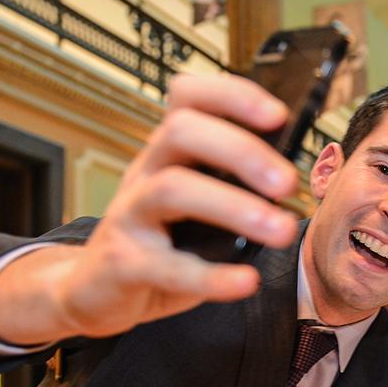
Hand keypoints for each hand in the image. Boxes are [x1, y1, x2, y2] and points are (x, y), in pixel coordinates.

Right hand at [0, 73, 300, 342]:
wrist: (97, 290)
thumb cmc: (163, 243)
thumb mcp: (197, 207)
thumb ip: (234, 189)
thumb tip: (290, 181)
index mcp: (169, 153)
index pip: (189, 97)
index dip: (233, 96)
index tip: (278, 116)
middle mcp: (146, 173)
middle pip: (182, 132)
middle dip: (242, 151)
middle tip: (288, 184)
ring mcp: (130, 216)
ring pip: (173, 190)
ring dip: (234, 207)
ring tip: (281, 230)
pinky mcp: (123, 264)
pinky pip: (168, 266)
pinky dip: (213, 276)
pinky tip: (247, 281)